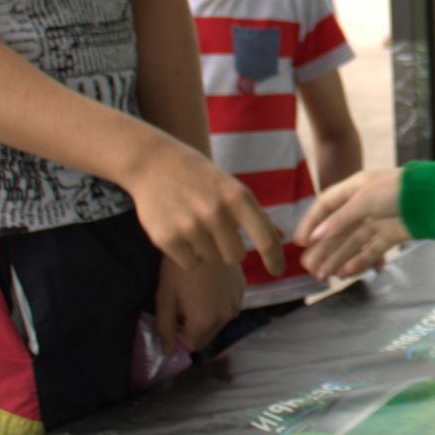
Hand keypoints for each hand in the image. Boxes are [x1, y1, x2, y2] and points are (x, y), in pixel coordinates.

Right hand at [120, 132, 285, 275]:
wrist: (153, 163)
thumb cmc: (200, 177)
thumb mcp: (232, 188)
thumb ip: (256, 215)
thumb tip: (282, 236)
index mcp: (238, 197)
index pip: (265, 238)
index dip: (275, 258)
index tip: (278, 271)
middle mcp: (216, 213)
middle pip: (235, 256)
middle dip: (228, 248)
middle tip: (214, 228)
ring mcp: (191, 227)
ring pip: (211, 260)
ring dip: (205, 248)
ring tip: (193, 223)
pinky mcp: (167, 239)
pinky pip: (190, 263)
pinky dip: (187, 254)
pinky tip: (179, 230)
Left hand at [154, 255, 244, 351]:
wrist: (205, 234)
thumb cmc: (179, 265)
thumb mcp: (165, 296)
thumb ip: (165, 327)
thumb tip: (167, 352)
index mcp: (204, 322)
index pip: (190, 346)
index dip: (178, 338)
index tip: (171, 322)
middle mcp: (226, 317)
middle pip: (207, 336)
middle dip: (193, 330)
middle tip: (181, 308)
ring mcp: (237, 303)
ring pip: (219, 323)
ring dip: (208, 318)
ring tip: (195, 295)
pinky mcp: (243, 289)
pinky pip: (229, 307)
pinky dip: (219, 305)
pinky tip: (209, 288)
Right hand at [294, 168, 410, 279]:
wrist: (434, 199)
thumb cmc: (398, 191)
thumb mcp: (364, 200)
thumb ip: (340, 219)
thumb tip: (316, 236)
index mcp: (355, 188)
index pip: (326, 205)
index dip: (312, 223)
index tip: (300, 243)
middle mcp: (364, 205)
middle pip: (338, 229)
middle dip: (323, 248)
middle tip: (308, 268)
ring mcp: (378, 221)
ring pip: (352, 243)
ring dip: (337, 258)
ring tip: (322, 276)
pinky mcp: (392, 235)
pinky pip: (371, 251)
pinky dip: (359, 262)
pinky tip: (346, 273)